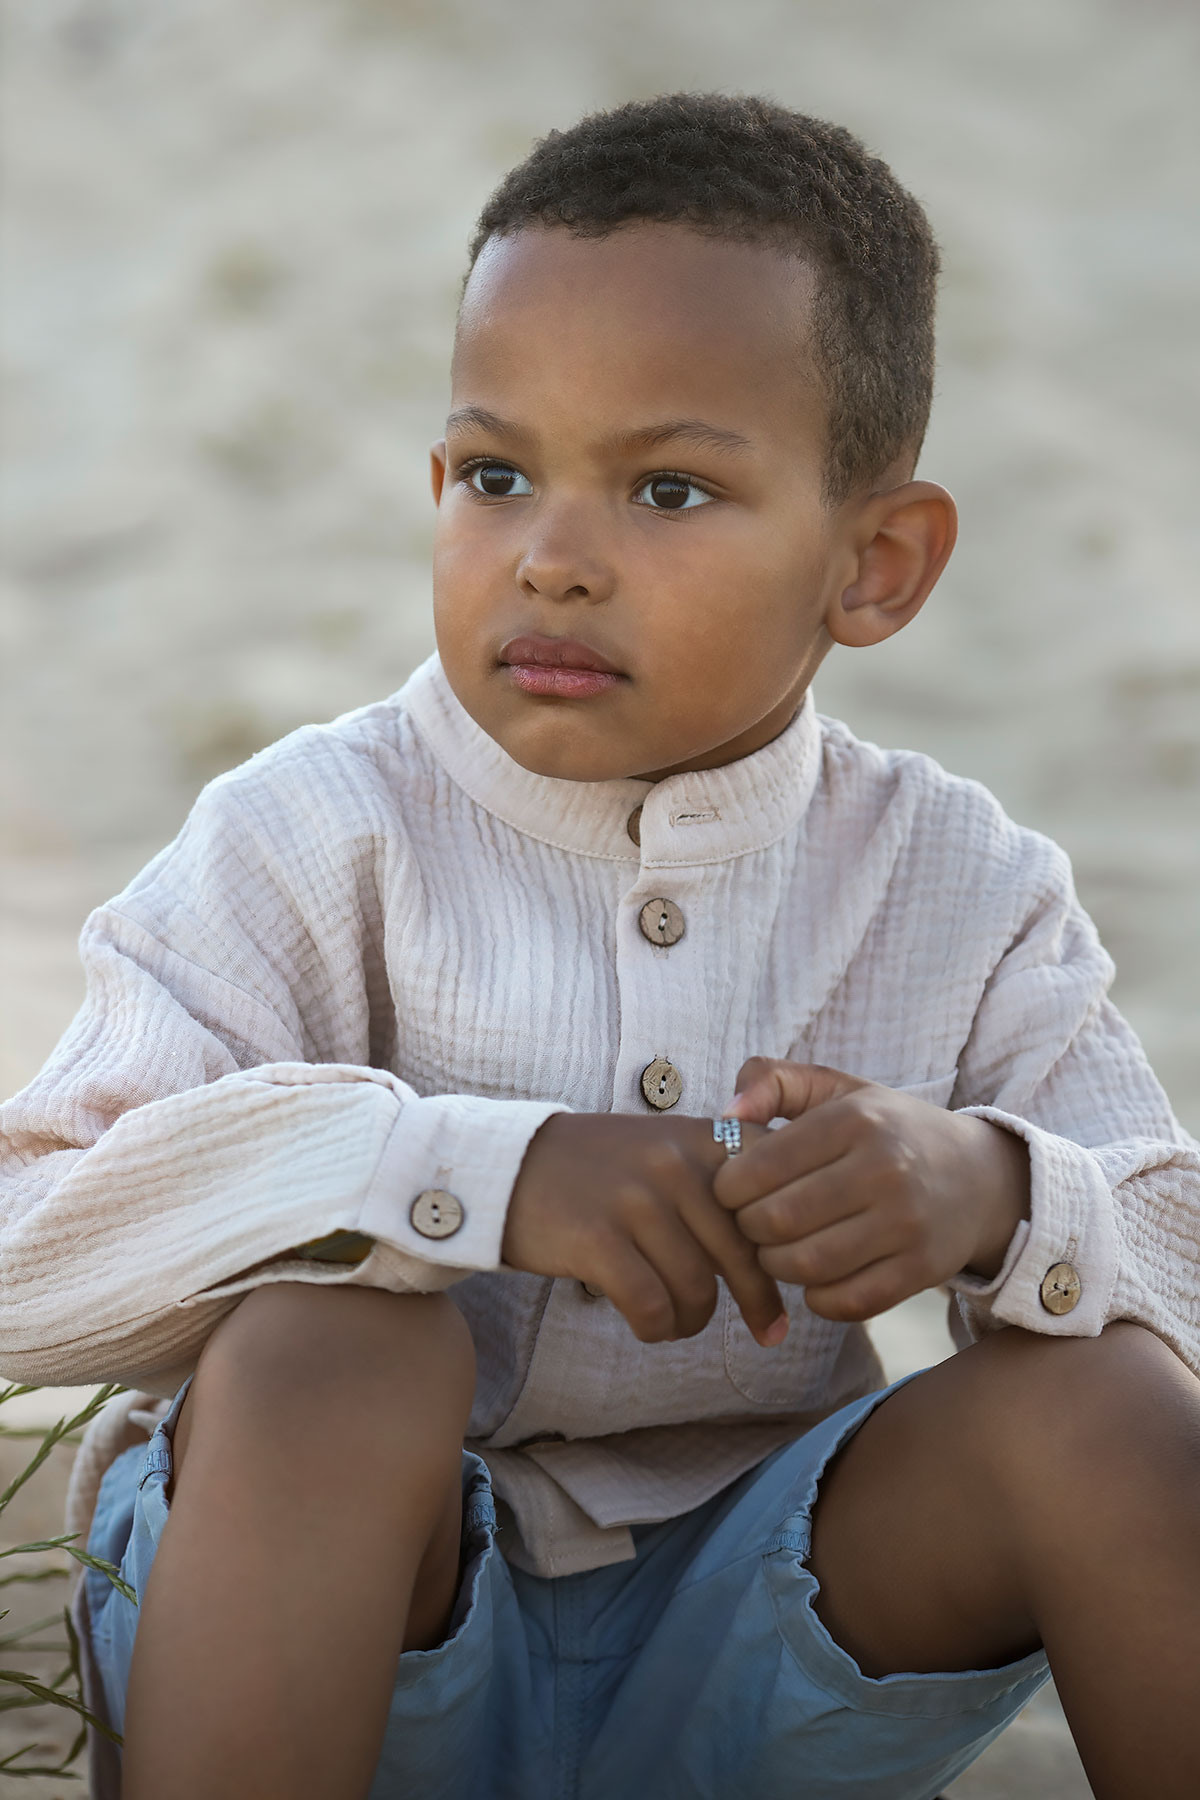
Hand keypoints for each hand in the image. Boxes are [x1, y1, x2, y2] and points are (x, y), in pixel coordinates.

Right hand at [503, 1113, 788, 1346]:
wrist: (508, 1166)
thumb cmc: (597, 1170)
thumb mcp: (664, 1147)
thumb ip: (718, 1179)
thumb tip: (783, 1242)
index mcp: (698, 1137)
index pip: (773, 1190)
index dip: (791, 1241)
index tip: (799, 1275)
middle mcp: (672, 1163)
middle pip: (742, 1251)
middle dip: (759, 1300)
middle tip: (770, 1332)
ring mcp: (634, 1200)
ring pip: (696, 1287)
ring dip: (693, 1319)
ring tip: (680, 1322)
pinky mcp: (598, 1239)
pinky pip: (651, 1305)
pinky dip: (656, 1327)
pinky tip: (649, 1325)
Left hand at [713, 1059, 1030, 1321]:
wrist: (980, 1178)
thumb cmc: (888, 1131)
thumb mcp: (839, 1090)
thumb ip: (774, 1081)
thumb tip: (727, 1116)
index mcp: (856, 1119)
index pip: (760, 1166)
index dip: (729, 1187)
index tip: (733, 1190)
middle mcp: (885, 1168)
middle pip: (777, 1220)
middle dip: (748, 1228)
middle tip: (753, 1223)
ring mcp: (907, 1222)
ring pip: (807, 1265)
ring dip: (776, 1265)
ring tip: (778, 1248)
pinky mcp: (922, 1269)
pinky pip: (846, 1301)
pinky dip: (817, 1297)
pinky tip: (816, 1276)